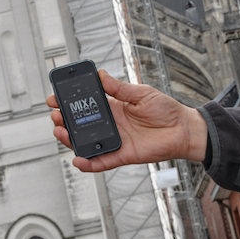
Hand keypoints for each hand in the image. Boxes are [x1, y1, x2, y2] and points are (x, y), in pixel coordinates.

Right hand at [47, 70, 208, 171]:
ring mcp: (114, 141)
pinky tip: (77, 160)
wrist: (184, 129)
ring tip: (60, 132)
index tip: (54, 98)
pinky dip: (89, 163)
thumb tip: (100, 75)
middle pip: (79, 125)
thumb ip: (119, 88)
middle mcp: (110, 125)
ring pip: (85, 143)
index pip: (85, 105)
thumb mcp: (141, 93)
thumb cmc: (166, 110)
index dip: (68, 102)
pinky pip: (101, 162)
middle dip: (63, 120)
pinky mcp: (122, 155)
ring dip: (70, 139)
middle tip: (55, 116)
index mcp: (113, 108)